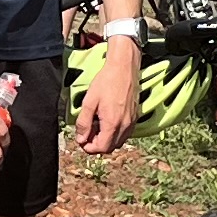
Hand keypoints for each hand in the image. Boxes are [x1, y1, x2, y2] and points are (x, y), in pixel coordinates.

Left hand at [74, 38, 140, 155]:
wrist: (124, 68)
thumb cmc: (106, 81)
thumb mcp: (89, 101)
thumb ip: (84, 122)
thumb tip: (81, 138)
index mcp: (112, 123)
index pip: (101, 148)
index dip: (88, 147)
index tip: (81, 140)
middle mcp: (124, 126)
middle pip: (110, 148)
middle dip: (96, 145)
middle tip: (87, 133)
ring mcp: (131, 122)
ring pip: (118, 142)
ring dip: (106, 139)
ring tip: (96, 126)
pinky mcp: (135, 117)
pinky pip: (124, 133)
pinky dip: (114, 133)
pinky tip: (106, 121)